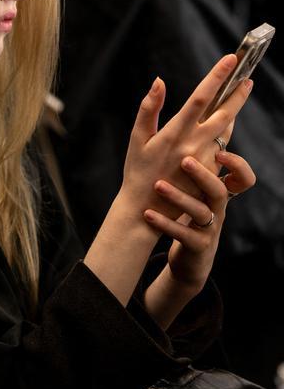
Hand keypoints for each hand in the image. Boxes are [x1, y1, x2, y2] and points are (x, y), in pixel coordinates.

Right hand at [119, 55, 252, 220]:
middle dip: (238, 93)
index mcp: (176, 132)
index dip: (217, 76)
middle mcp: (195, 144)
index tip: (231, 60)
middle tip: (248, 78)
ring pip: (225, 129)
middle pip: (225, 112)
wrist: (147, 209)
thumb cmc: (137, 171)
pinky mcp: (212, 171)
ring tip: (236, 95)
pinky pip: (221, 146)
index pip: (202, 97)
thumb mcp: (137, 138)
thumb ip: (148, 108)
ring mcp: (206, 158)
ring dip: (231, 112)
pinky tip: (219, 126)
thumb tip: (159, 81)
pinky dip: (221, 133)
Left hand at [143, 151, 255, 327]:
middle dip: (203, 174)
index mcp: (219, 193)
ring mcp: (209, 229)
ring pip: (200, 212)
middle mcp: (218, 209)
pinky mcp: (197, 245)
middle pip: (219, 191)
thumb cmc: (192, 215)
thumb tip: (201, 131)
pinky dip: (165, 224)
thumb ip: (199, 166)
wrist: (191, 257)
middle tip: (184, 160)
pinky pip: (183, 235)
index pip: (242, 178)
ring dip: (178, 197)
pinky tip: (148, 214)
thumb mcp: (199, 192)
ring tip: (158, 185)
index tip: (219, 151)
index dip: (236, 165)